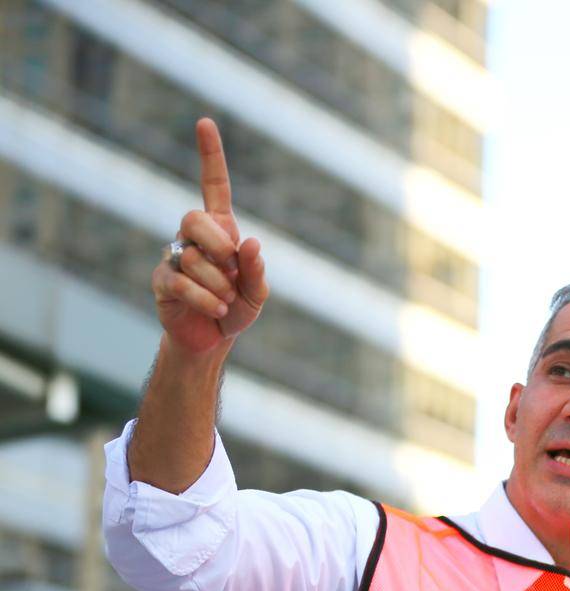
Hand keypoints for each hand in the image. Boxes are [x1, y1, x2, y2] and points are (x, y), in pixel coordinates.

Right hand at [151, 117, 268, 359]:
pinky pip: (179, 281)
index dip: (210, 156)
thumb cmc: (236, 308)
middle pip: (193, 218)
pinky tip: (215, 308)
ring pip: (190, 255)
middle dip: (217, 243)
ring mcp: (175, 257)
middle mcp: (194, 237)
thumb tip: (250, 242)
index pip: (213, 185)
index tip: (204, 122)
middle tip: (231, 269)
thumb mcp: (256, 293)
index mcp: (221, 230)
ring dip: (217, 281)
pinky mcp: (161, 281)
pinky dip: (204, 297)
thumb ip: (256, 270)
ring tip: (225, 299)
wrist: (212, 338)